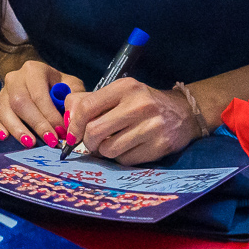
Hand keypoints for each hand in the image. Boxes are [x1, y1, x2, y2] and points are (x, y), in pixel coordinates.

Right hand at [0, 59, 83, 148]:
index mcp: (33, 70)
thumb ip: (73, 98)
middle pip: (19, 102)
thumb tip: (69, 117)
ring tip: (30, 143)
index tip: (61, 132)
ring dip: (17, 129)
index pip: (39, 94)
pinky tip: (5, 138)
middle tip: (50, 141)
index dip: (50, 115)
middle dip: (36, 123)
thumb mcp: (71, 86)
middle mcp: (14, 78)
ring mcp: (2, 92)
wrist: (44, 84)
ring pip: (4, 110)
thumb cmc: (59, 87)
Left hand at [70, 78, 200, 164]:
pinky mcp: (159, 146)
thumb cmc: (143, 103)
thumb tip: (66, 116)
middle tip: (92, 142)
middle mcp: (139, 105)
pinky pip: (125, 160)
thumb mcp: (119, 93)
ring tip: (112, 144)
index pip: (87, 107)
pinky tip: (130, 148)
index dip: (74, 124)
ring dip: (104, 151)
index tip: (72, 134)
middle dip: (87, 142)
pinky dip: (121, 158)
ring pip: (108, 150)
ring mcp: (151, 127)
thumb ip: (90, 101)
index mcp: (126, 88)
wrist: (183, 113)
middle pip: (94, 132)